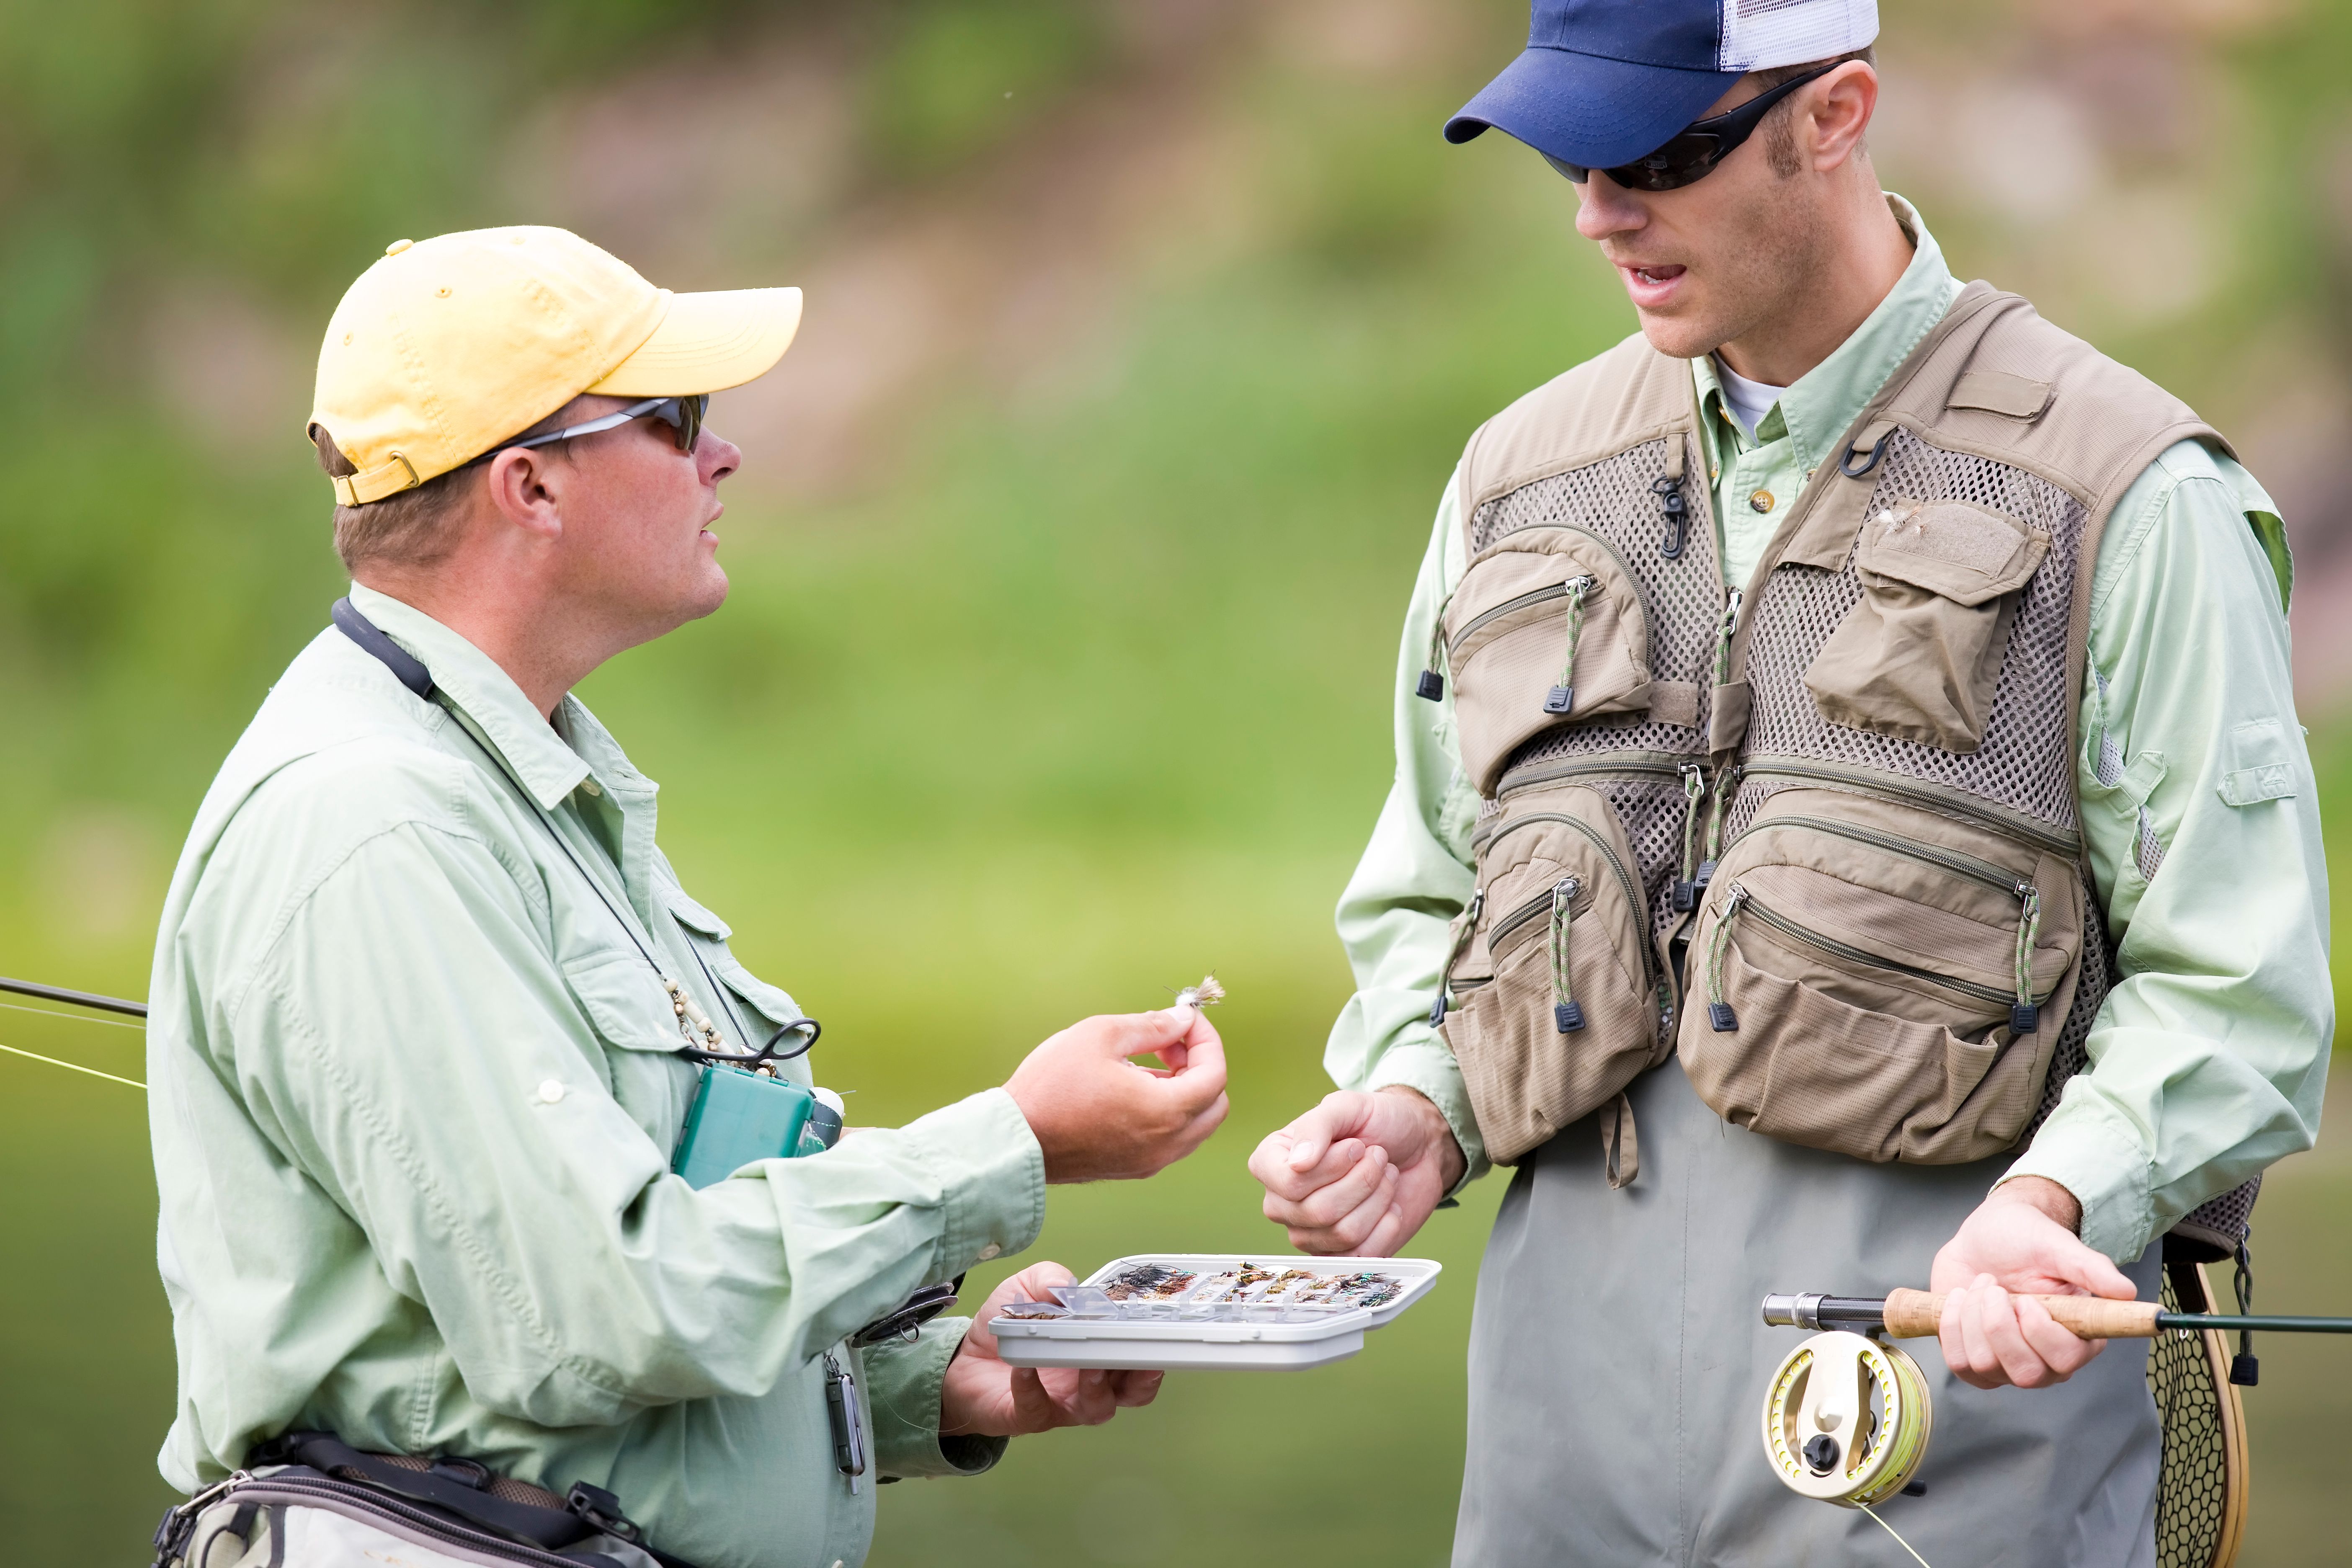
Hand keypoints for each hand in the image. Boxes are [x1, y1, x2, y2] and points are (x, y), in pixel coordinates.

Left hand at [940, 1263, 1163, 1436]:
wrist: (964, 1362)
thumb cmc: (1008, 1328)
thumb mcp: (1026, 1289)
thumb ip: (1049, 1278)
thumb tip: (1067, 1286)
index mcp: (1098, 1353)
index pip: (1137, 1359)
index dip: (1153, 1351)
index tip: (1159, 1334)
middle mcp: (1088, 1385)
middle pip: (1131, 1393)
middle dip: (1141, 1378)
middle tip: (1137, 1358)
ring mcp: (1061, 1405)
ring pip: (1096, 1409)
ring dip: (1098, 1387)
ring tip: (1088, 1364)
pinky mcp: (1028, 1417)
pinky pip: (1037, 1408)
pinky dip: (1033, 1387)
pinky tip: (1023, 1367)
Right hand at [1004, 1007, 1227, 1181]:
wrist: (1013, 1141)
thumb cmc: (1051, 1086)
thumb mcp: (1101, 1036)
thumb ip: (1151, 1026)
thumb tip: (1183, 1020)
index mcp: (1164, 1112)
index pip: (1215, 1074)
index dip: (1206, 1040)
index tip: (1185, 1020)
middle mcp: (1166, 1144)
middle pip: (1214, 1103)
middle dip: (1200, 1066)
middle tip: (1166, 1043)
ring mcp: (1151, 1162)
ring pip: (1194, 1124)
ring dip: (1183, 1089)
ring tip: (1144, 1064)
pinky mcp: (1133, 1169)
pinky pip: (1170, 1139)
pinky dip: (1167, 1111)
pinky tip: (1131, 1089)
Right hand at [1248, 1087, 1463, 1255]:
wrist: (1417, 1146)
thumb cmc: (1377, 1121)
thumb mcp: (1347, 1107)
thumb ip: (1316, 1126)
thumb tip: (1297, 1164)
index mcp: (1271, 1163)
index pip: (1291, 1183)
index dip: (1332, 1166)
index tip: (1355, 1145)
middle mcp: (1282, 1202)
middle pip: (1320, 1211)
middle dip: (1363, 1180)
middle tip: (1378, 1156)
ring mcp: (1309, 1233)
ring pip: (1344, 1233)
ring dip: (1378, 1198)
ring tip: (1385, 1176)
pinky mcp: (1341, 1254)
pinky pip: (1361, 1254)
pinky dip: (1387, 1226)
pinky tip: (1389, 1206)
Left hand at [1929, 1176, 2137, 1388]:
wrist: (1983, 1236)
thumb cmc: (2024, 1239)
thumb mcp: (2056, 1245)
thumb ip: (2090, 1267)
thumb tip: (2127, 1291)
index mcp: (2078, 1335)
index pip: (2066, 1360)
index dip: (2040, 1333)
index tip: (2027, 1300)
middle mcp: (2047, 1359)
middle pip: (2025, 1372)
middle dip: (1998, 1325)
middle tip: (1994, 1286)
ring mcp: (2008, 1364)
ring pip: (1984, 1366)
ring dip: (1971, 1317)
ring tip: (1981, 1285)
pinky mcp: (1974, 1360)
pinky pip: (1958, 1363)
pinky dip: (1951, 1325)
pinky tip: (1958, 1297)